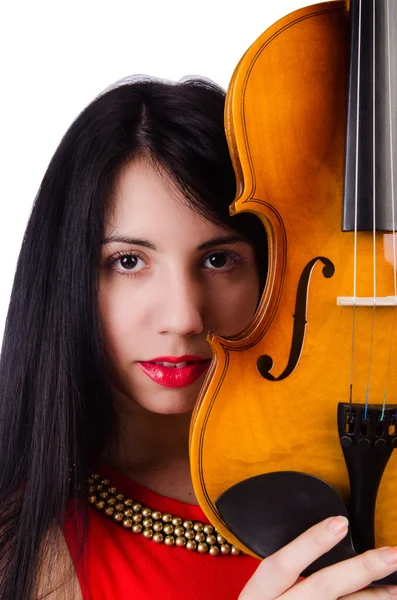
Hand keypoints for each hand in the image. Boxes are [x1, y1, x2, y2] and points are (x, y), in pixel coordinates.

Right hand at [239, 516, 396, 598]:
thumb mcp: (258, 597)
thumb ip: (281, 578)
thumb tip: (325, 541)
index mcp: (256, 597)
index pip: (281, 564)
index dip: (311, 543)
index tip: (340, 522)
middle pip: (321, 588)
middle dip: (359, 570)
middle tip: (391, 554)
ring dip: (373, 599)